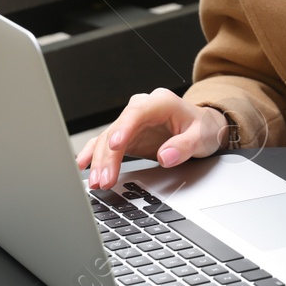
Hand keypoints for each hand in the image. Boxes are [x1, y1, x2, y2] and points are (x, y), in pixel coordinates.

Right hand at [75, 88, 229, 189]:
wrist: (203, 128)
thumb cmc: (202, 128)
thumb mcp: (201, 137)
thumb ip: (184, 146)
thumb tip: (165, 156)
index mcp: (160, 102)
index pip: (137, 113)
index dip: (124, 128)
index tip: (116, 146)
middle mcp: (141, 109)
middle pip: (118, 130)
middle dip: (109, 156)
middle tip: (106, 179)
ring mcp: (131, 123)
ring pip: (108, 139)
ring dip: (100, 161)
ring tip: (97, 182)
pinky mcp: (126, 136)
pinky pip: (105, 144)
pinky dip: (94, 154)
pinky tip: (82, 165)